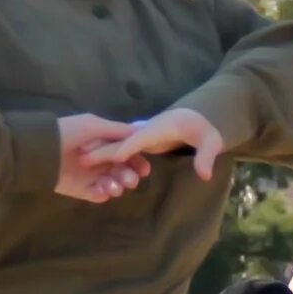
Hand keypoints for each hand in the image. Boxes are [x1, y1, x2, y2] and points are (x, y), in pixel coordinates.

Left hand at [55, 115, 157, 200]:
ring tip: (113, 184)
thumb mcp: (94, 125)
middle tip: (130, 179)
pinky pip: (99, 195)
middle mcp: (101, 161)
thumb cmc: (69, 132)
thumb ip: (118, 130)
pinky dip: (104, 193)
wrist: (42, 150)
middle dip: (130, 176)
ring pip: (114, 185)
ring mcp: (92, 176)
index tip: (144, 168)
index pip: (127, 155)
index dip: (138, 162)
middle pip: (123, 172)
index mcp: (105, 145)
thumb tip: (140, 132)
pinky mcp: (82, 190)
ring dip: (118, 185)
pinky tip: (103, 189)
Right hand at [80, 106, 224, 181]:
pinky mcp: (140, 143)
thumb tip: (205, 175)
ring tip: (81, 165)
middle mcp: (145, 131)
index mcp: (158, 128)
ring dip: (102, 156)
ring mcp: (141, 136)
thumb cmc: (204, 127)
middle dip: (101, 150)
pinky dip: (109, 158)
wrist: (197, 117)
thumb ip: (206, 156)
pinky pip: (122, 151)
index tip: (108, 156)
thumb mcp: (211, 140)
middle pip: (121, 141)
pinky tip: (95, 169)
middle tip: (81, 160)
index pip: (137, 138)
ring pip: (118, 146)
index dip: (123, 147)